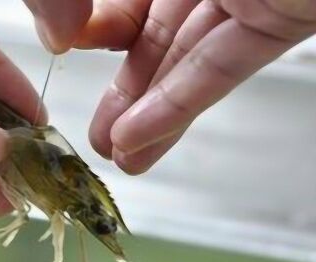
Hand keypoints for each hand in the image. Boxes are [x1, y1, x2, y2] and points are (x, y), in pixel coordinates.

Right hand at [25, 0, 315, 173]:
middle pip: (151, 31)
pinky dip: (180, 104)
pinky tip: (143, 140)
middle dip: (122, 89)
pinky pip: (221, 65)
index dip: (94, 25)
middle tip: (94, 134)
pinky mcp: (282, 20)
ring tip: (119, 158)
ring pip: (185, 57)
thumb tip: (63, 28)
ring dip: (148, 112)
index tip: (67, 52)